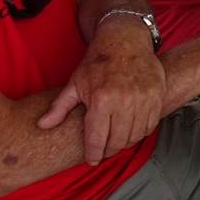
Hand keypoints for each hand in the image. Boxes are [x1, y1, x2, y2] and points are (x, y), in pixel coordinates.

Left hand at [38, 17, 165, 164]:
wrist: (125, 40)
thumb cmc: (98, 62)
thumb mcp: (75, 82)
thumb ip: (59, 107)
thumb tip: (43, 125)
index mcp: (101, 100)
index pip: (97, 139)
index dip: (93, 154)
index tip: (91, 160)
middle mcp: (124, 101)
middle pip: (117, 141)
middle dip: (108, 151)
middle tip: (103, 152)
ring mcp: (143, 99)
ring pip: (134, 135)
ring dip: (125, 143)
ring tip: (116, 142)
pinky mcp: (156, 96)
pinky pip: (150, 125)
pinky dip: (140, 132)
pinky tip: (131, 130)